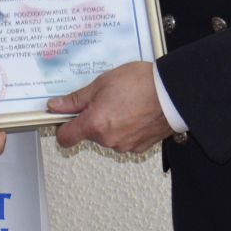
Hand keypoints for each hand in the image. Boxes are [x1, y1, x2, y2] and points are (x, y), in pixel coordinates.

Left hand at [47, 61, 172, 152]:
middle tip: (104, 99)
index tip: (65, 117)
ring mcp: (124, 146)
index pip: (65, 137)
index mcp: (94, 124)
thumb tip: (56, 106)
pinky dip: (126, 128)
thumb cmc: (142, 83)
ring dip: (111, 123)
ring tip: (124, 103)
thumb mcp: (102, 83)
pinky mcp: (139, 147)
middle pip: (89, 134)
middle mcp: (108, 140)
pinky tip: (134, 112)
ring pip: (107, 136)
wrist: (173, 92)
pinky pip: (124, 139)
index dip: (62, 126)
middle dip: (93, 118)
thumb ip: (76, 99)